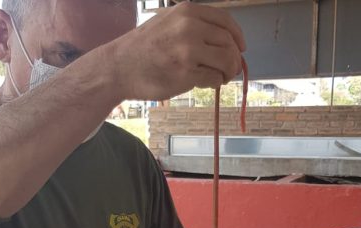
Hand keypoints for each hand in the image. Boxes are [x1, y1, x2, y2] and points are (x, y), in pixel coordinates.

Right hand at [107, 2, 245, 100]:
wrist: (119, 67)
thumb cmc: (143, 47)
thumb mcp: (167, 22)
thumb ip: (194, 25)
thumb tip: (225, 39)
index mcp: (187, 12)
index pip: (225, 21)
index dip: (238, 36)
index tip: (241, 47)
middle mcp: (190, 28)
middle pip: (229, 43)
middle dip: (234, 58)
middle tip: (230, 69)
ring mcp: (188, 51)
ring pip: (226, 61)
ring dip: (228, 72)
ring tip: (220, 77)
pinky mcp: (186, 74)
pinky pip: (214, 78)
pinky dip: (215, 82)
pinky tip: (206, 82)